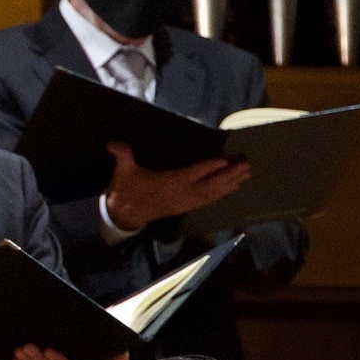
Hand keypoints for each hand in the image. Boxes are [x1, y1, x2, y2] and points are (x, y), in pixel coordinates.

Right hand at [103, 142, 248, 231]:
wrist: (124, 214)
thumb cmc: (126, 190)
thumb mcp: (122, 171)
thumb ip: (122, 155)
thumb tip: (113, 144)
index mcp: (168, 183)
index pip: (193, 173)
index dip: (209, 167)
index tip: (225, 160)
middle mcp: (181, 193)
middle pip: (210, 184)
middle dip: (229, 175)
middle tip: (245, 165)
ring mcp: (185, 202)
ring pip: (212, 193)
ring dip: (230, 184)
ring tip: (245, 175)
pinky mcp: (186, 207)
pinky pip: (208, 200)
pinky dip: (221, 194)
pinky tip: (231, 188)